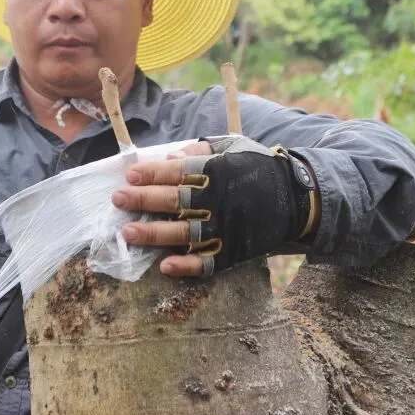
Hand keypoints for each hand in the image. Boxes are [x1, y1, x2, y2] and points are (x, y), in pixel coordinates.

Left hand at [113, 137, 317, 277]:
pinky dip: (186, 266)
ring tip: (128, 232)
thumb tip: (170, 156)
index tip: (130, 175)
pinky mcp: (232, 251)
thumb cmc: (258, 168)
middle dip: (143, 200)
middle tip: (117, 199)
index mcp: (217, 172)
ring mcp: (225, 228)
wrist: (296, 199)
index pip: (178, 172)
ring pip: (184, 233)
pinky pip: (207, 262)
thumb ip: (201, 151)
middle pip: (174, 201)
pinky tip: (165, 265)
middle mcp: (218, 200)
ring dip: (154, 233)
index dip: (152, 173)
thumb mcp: (233, 148)